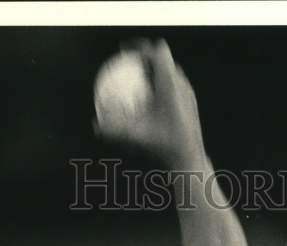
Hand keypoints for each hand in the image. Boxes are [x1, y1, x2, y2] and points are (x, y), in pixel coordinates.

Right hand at [94, 39, 204, 167]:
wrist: (191, 157)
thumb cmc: (166, 146)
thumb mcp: (138, 136)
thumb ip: (116, 129)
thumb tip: (95, 125)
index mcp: (171, 83)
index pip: (158, 52)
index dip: (141, 47)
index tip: (126, 51)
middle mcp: (182, 84)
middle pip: (164, 60)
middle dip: (147, 58)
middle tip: (130, 64)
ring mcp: (188, 93)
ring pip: (171, 73)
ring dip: (156, 72)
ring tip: (140, 79)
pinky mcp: (191, 103)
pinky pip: (176, 87)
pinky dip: (162, 87)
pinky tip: (151, 101)